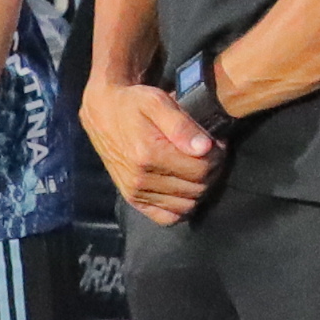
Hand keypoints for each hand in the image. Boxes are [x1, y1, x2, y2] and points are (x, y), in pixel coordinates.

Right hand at [81, 75, 219, 224]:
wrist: (102, 112)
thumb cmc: (133, 104)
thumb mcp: (157, 102)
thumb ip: (182, 125)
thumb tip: (204, 148)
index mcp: (149, 154)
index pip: (201, 169)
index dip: (217, 156)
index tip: (216, 144)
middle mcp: (141, 178)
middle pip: (197, 187)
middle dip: (211, 171)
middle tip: (209, 155)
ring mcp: (136, 192)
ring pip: (186, 204)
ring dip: (199, 188)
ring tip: (197, 167)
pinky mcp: (133, 199)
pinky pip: (167, 218)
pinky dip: (181, 207)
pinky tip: (184, 188)